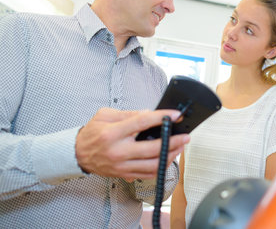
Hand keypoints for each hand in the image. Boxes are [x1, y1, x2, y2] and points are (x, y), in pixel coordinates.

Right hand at [75, 108, 189, 179]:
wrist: (77, 155)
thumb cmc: (91, 134)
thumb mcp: (105, 116)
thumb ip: (128, 113)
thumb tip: (149, 113)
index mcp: (113, 133)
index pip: (142, 122)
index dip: (161, 117)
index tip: (175, 115)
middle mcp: (118, 151)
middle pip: (152, 148)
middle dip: (173, 141)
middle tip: (185, 136)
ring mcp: (122, 166)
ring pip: (153, 165)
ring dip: (170, 156)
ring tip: (180, 147)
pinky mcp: (124, 174)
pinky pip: (148, 174)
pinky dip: (161, 167)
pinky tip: (168, 158)